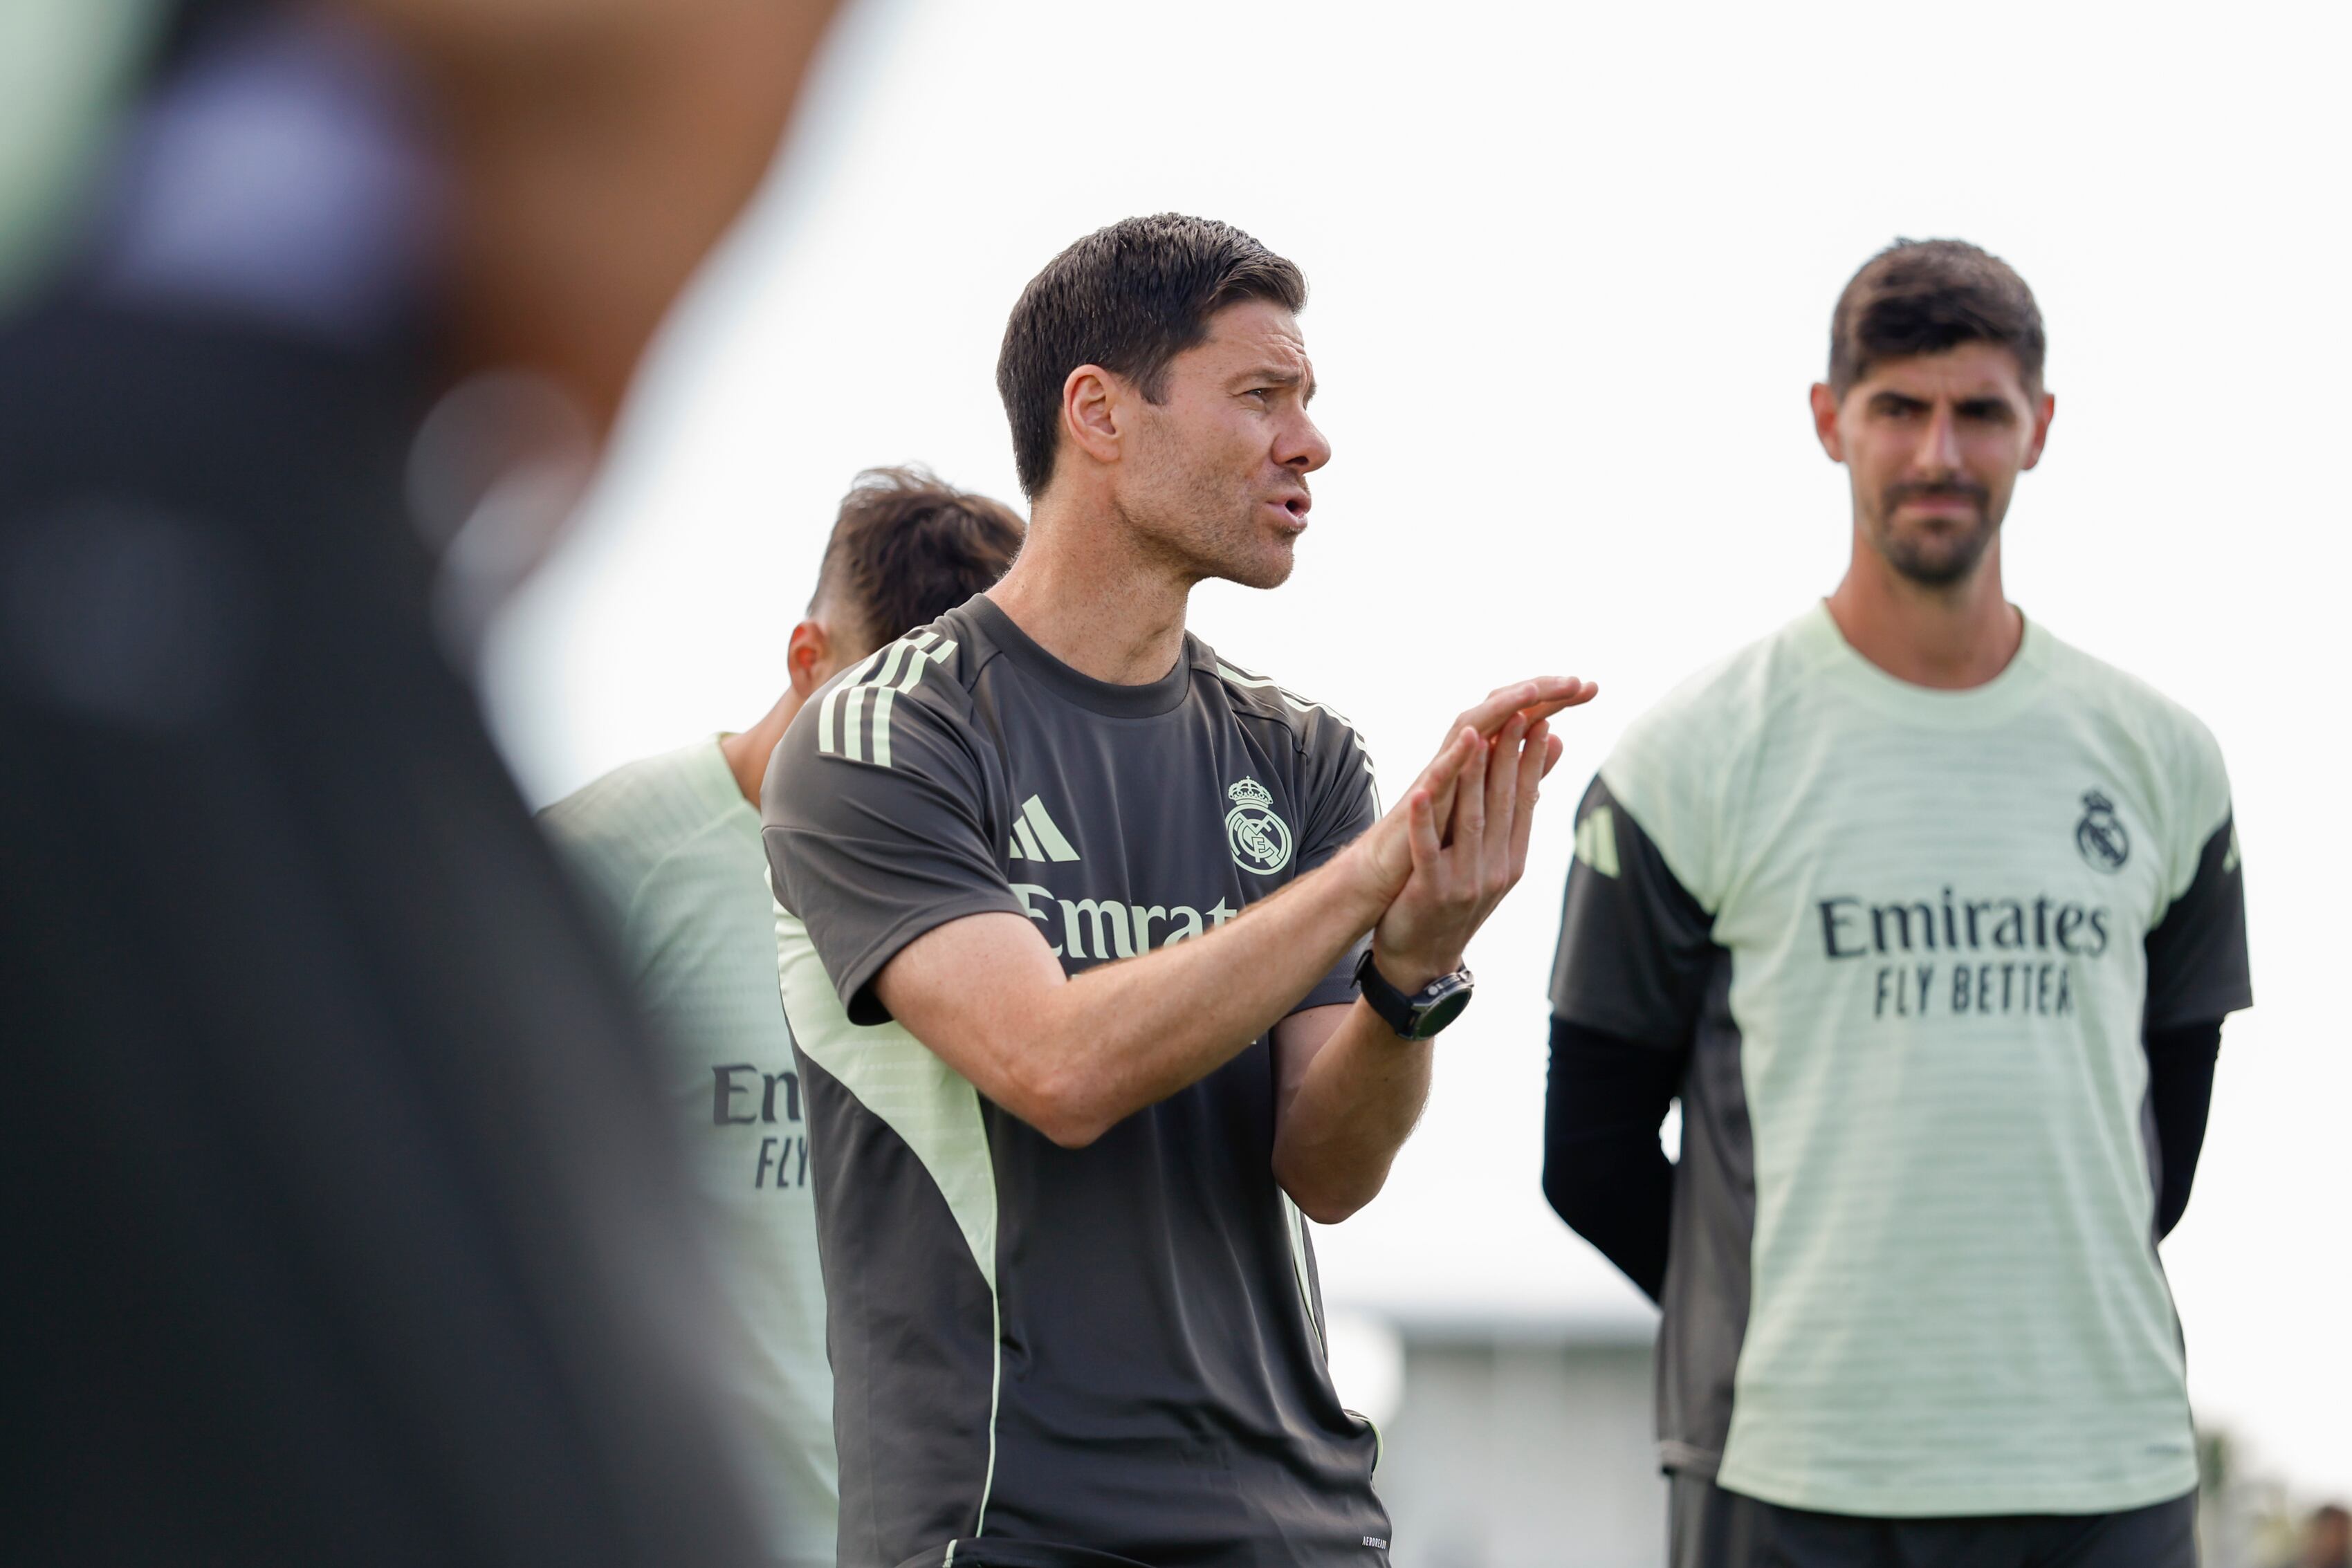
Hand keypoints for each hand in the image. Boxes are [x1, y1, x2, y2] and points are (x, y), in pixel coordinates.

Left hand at [1367, 677, 1595, 989]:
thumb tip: (1539, 787)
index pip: (1526, 800)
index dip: (1532, 759)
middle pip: (1504, 804)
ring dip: (1472, 777)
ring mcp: (1464, 882)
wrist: (1423, 958)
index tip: (1540, 717)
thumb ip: (1512, 820)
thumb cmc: (1456, 899)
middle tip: (1518, 712)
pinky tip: (1421, 790)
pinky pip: (1427, 848)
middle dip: (1510, 756)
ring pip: (1471, 821)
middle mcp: (1495, 869)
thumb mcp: (1493, 861)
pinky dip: (1424, 818)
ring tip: (1474, 737)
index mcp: (1512, 859)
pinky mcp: (1430, 891)